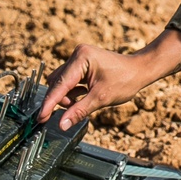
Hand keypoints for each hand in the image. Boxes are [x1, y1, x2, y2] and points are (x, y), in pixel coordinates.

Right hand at [39, 28, 180, 130]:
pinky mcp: (82, 64)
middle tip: (67, 114)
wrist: (140, 70)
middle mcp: (77, 55)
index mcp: (81, 58)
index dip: (49, 103)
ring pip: (62, 82)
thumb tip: (61, 124)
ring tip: (81, 103)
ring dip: (67, 96)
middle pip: (58, 83)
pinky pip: (69, 80)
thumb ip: (79, 111)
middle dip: (61, 100)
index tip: (40, 118)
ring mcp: (79, 58)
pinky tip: (83, 97)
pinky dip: (72, 91)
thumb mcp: (101, 98)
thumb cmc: (125, 81)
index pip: (60, 85)